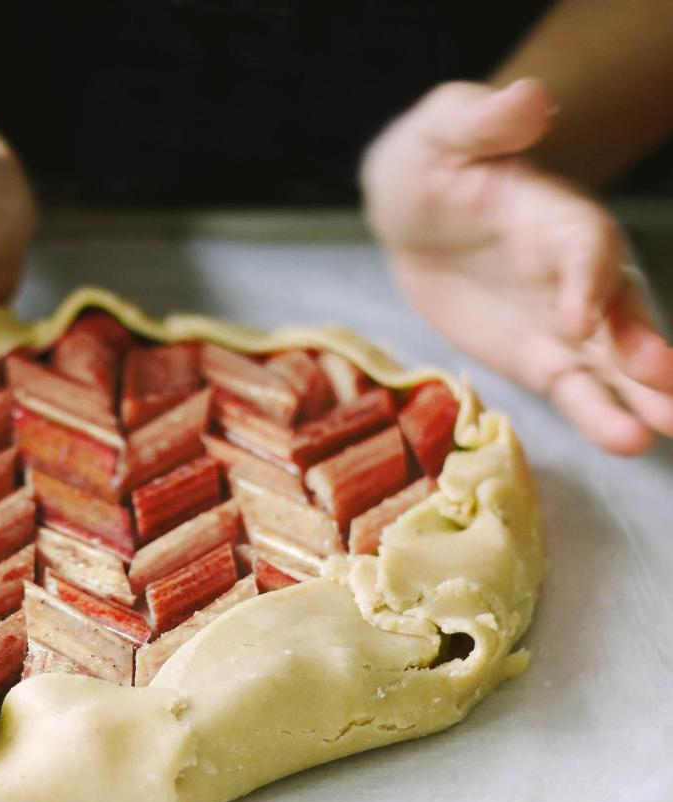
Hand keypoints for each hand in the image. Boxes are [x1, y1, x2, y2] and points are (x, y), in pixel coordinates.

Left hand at [363, 79, 672, 454]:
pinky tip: (626, 442)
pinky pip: (575, 389)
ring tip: (661, 430)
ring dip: (637, 395)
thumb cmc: (432, 161)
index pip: (584, 245)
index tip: (578, 320)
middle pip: (620, 308)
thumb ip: (483, 121)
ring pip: (609, 360)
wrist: (414, 210)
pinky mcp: (543, 354)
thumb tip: (529, 98)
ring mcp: (564, 318)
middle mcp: (573, 270)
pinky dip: (598, 414)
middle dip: (641, 345)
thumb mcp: (444, 130)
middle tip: (666, 386)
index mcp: (553, 213)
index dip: (587, 280)